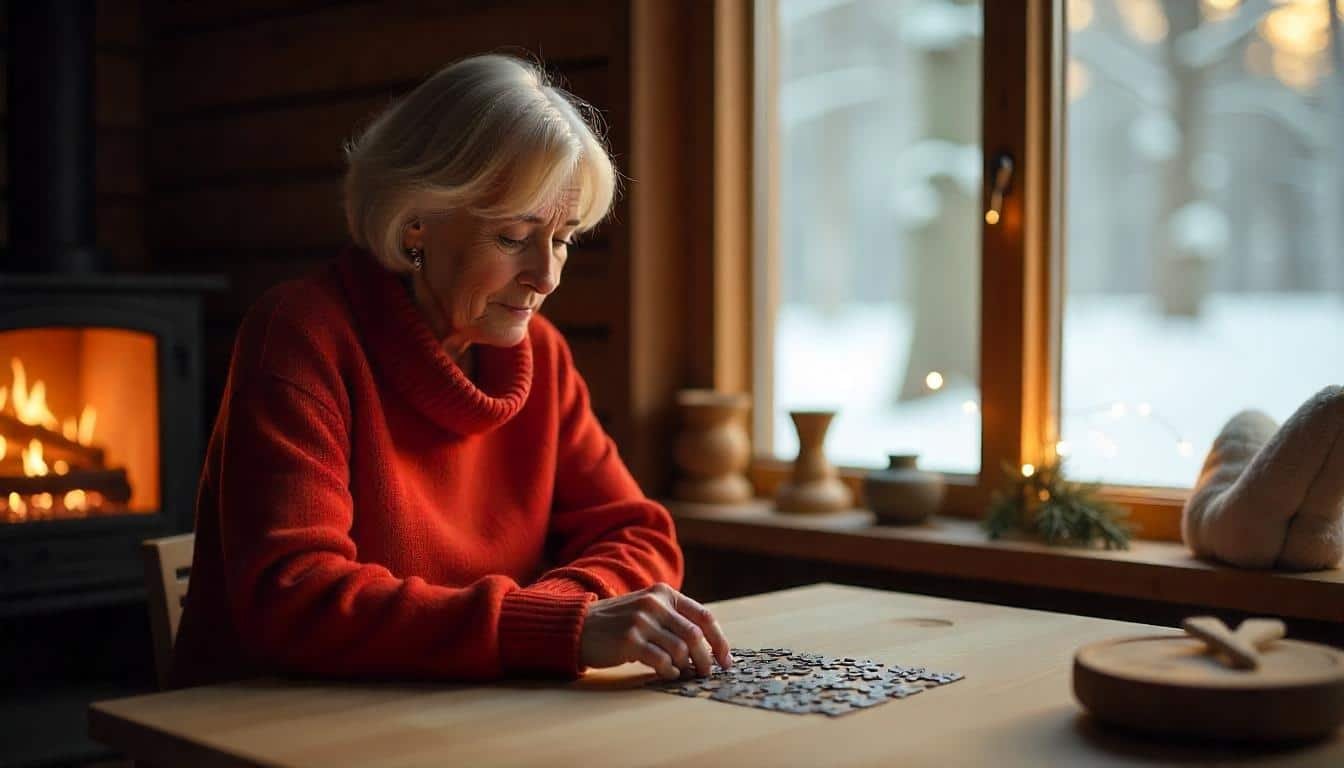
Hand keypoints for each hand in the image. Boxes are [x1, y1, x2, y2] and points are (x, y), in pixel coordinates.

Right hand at [579, 582, 731, 679]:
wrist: (579, 626)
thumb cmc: (618, 623)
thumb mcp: (647, 609)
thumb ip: (673, 619)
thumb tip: (708, 647)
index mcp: (664, 593)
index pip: (704, 616)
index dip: (719, 640)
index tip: (726, 660)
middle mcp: (654, 604)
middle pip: (695, 635)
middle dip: (706, 658)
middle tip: (706, 673)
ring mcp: (641, 621)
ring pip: (680, 649)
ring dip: (686, 666)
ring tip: (683, 673)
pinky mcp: (629, 640)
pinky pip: (661, 661)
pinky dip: (669, 671)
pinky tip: (668, 673)